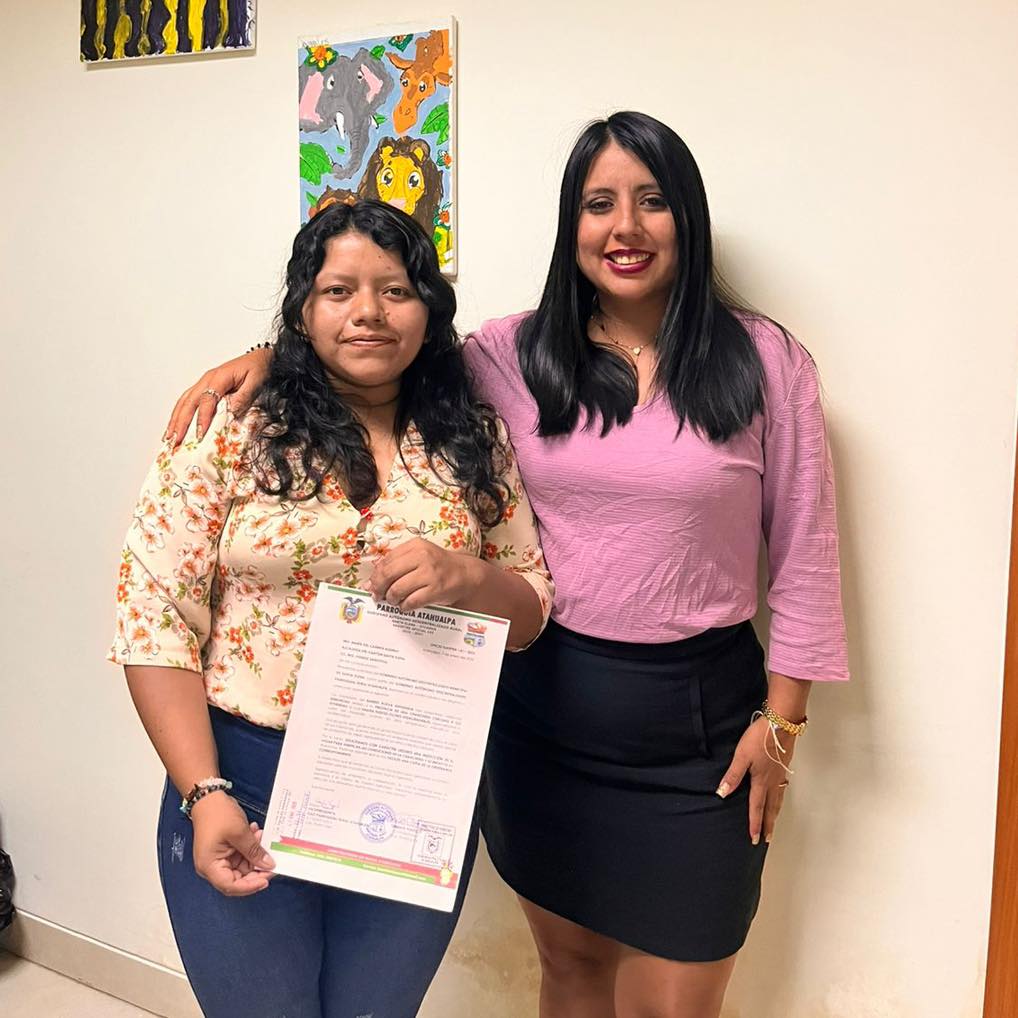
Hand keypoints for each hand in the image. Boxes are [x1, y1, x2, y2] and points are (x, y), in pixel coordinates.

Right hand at [164, 348, 271, 447]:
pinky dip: (178, 414)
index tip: (199, 434)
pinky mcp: (204, 387)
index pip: (207, 400)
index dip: (202, 418)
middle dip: (180, 423)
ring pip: (184, 402)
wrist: (260, 358)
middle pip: (189, 402)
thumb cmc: (259, 368)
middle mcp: (207, 379)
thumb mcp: (256, 382)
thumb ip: (244, 396)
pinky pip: (187, 401)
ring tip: (168, 437)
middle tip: (175, 441)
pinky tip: (174, 426)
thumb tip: (230, 412)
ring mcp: (204, 383)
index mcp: (219, 377)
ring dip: (175, 420)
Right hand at [190, 791, 275, 895]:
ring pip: (242, 866)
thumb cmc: (217, 814)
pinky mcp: (225, 850)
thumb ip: (254, 851)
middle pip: (238, 878)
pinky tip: (256, 834)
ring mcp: (219, 858)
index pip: (231, 886)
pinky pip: (242, 855)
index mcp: (210, 866)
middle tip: (272, 861)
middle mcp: (213, 866)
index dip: (250, 886)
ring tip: (262, 838)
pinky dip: (251, 847)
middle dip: (256, 869)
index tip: (266, 880)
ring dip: (255, 854)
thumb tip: (268, 865)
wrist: (209, 797)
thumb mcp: (239, 833)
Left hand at [366, 538, 481, 612]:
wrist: (465, 574)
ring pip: (398, 589)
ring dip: (391, 598)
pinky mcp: (436, 590)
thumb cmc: (438, 566)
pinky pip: (411, 601)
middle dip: (378, 588)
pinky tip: (406, 605)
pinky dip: (404, 606)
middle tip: (377, 595)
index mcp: (416, 545)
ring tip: (393, 600)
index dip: (375, 575)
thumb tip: (370, 582)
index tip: (372, 585)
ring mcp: (430, 573)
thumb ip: (396, 564)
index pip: (386, 560)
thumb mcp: (419, 557)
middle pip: (388, 574)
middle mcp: (423, 556)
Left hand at [716, 717, 796, 844]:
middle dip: (768, 825)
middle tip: (767, 839)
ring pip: (778, 799)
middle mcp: (772, 782)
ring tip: (774, 822)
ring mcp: (780, 775)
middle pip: (770, 808)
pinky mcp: (784, 766)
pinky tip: (779, 795)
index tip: (755, 839)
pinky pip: (782, 789)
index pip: (756, 808)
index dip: (755, 824)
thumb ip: (733, 775)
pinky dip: (780, 799)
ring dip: (775, 814)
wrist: (782, 723)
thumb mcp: (741, 756)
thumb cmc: (760, 738)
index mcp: (761, 782)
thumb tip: (722, 794)